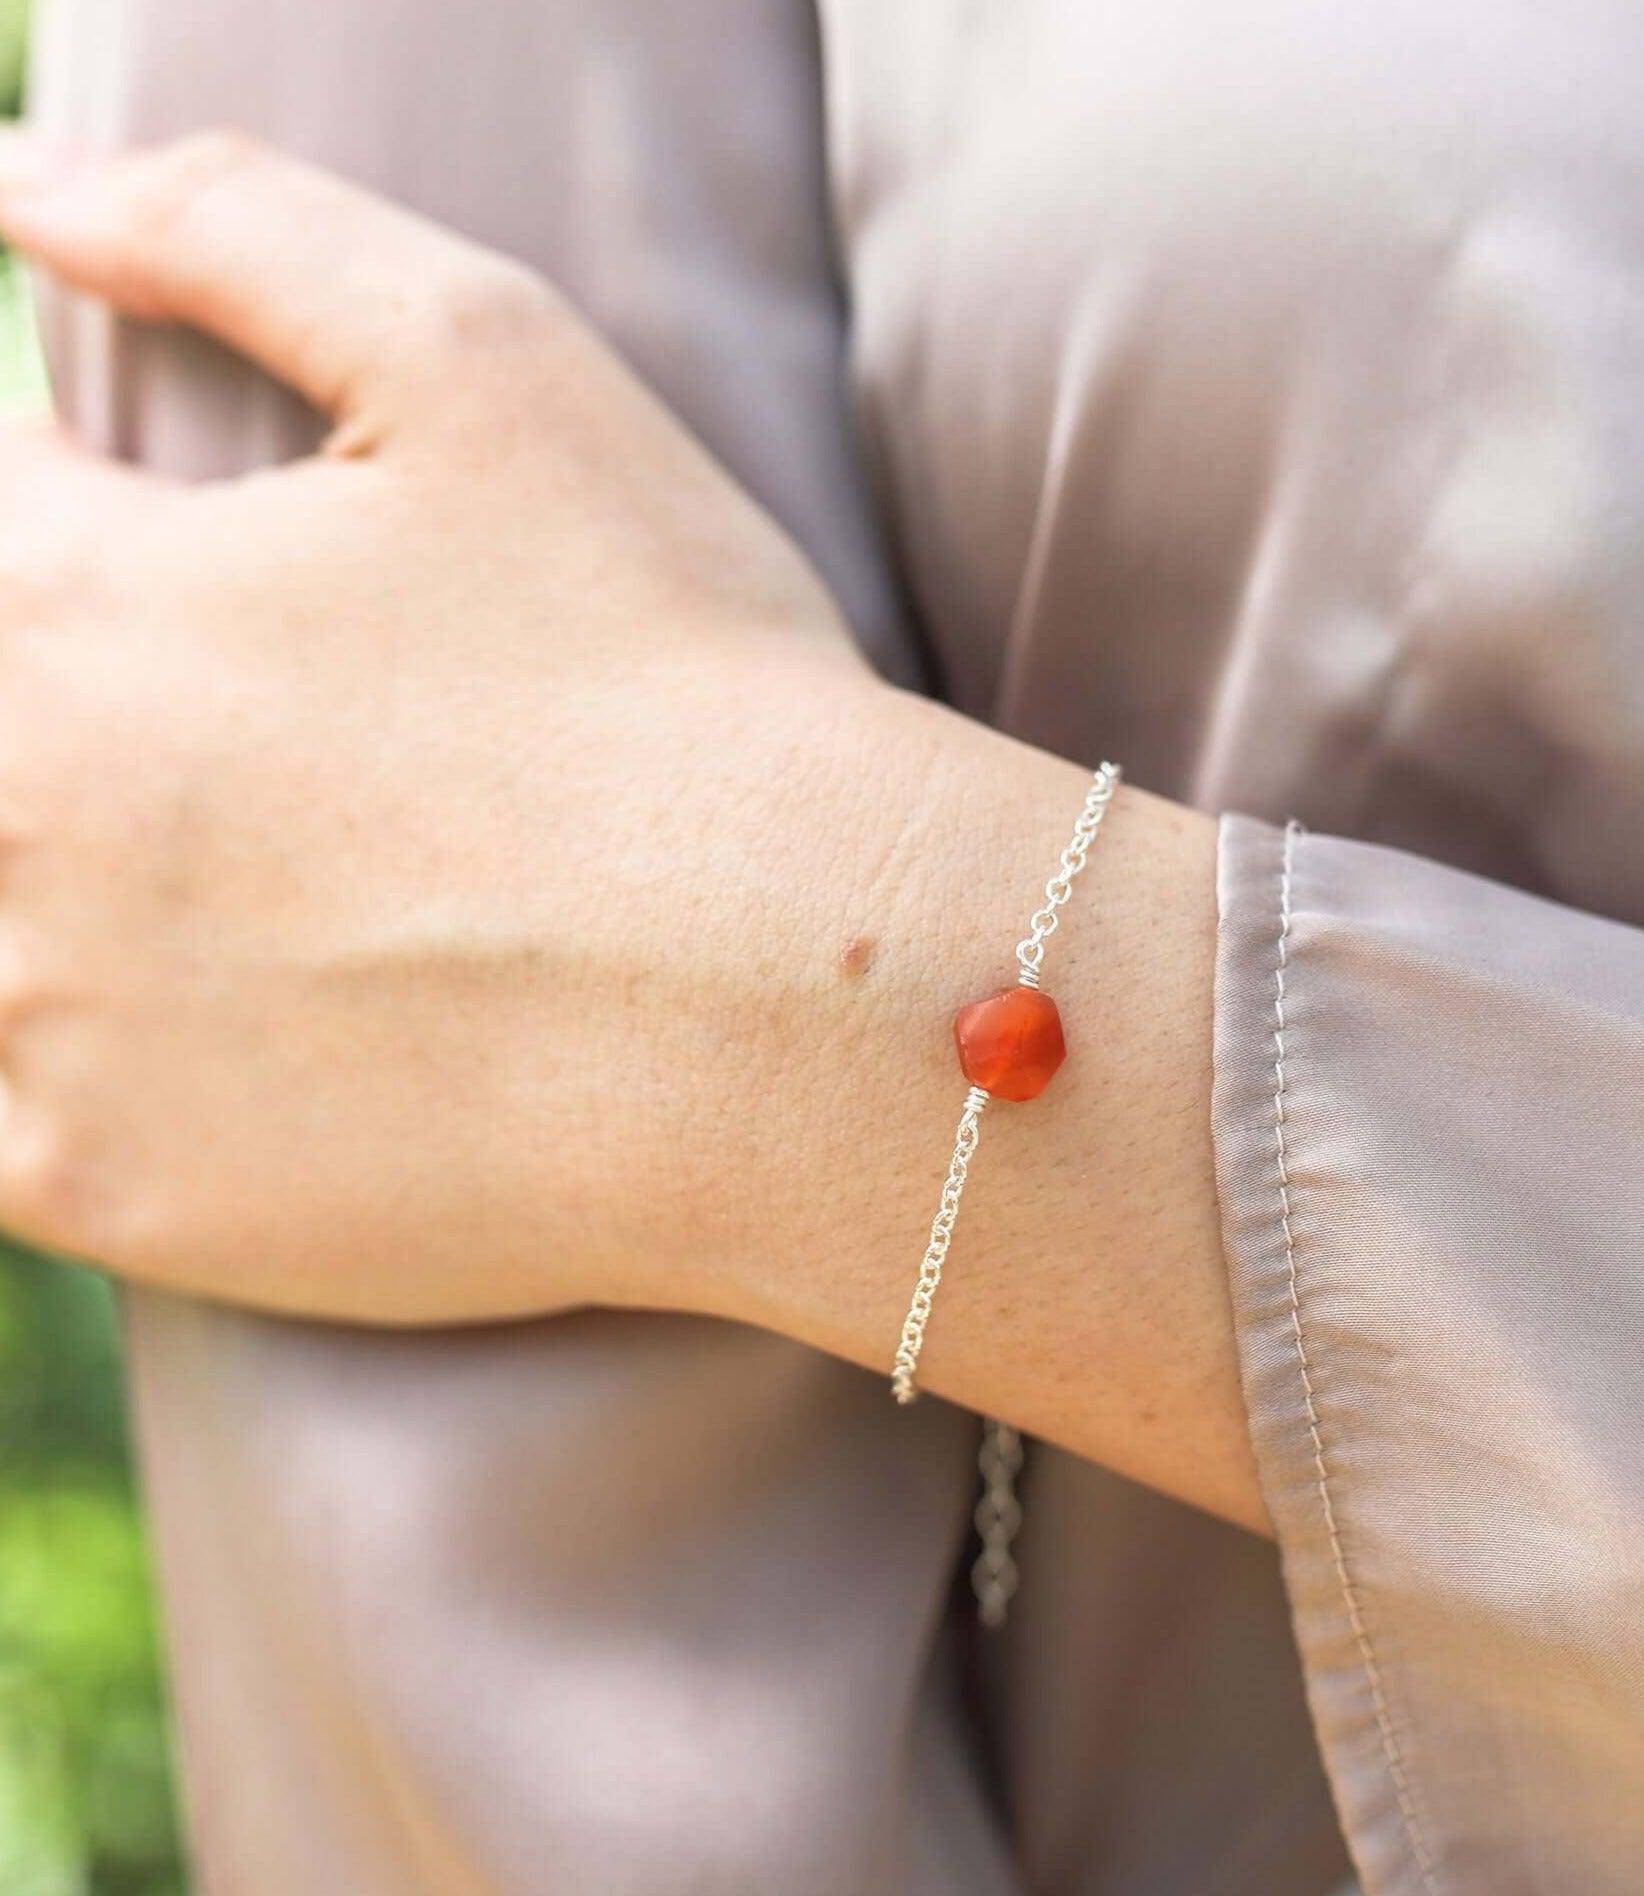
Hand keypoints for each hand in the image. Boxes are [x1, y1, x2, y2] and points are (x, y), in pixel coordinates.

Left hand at [0, 131, 1260, 1525]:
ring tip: (277, 900)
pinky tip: (197, 1047)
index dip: (85, 531)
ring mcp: (40, 1024)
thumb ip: (231, 234)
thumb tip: (20, 184)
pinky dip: (54, 1076)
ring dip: (57, 901)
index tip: (202, 588)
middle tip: (291, 784)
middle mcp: (4, 813)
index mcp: (65, 601)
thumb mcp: (492, 369)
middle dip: (88, 719)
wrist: (796, 1005)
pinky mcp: (110, 1196)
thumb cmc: (678, 682)